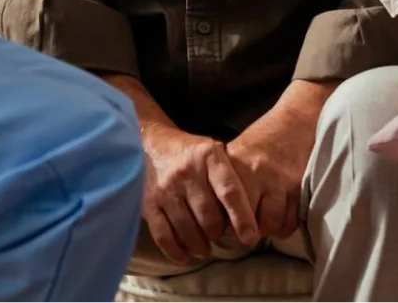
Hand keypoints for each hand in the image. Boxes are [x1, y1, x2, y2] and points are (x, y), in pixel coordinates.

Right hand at [139, 122, 259, 263]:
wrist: (147, 142)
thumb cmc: (188, 152)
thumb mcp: (212, 152)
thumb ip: (229, 177)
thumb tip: (250, 215)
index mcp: (208, 157)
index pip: (230, 192)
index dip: (242, 218)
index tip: (250, 238)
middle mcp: (186, 172)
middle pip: (209, 217)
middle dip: (217, 233)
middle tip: (218, 234)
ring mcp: (165, 189)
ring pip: (188, 230)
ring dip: (199, 246)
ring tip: (204, 248)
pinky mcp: (148, 203)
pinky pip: (164, 236)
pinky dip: (176, 251)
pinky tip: (184, 256)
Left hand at [225, 82, 327, 241]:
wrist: (296, 119)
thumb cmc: (264, 140)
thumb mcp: (237, 155)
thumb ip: (227, 182)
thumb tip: (218, 216)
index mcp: (234, 166)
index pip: (222, 207)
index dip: (224, 224)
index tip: (226, 229)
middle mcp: (254, 173)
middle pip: (245, 220)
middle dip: (245, 230)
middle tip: (246, 230)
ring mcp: (278, 180)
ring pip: (270, 224)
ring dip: (268, 229)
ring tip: (266, 221)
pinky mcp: (299, 186)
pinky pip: (291, 221)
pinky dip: (286, 225)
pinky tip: (281, 218)